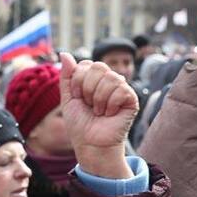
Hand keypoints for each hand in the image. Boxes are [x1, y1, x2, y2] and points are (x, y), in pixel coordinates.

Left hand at [59, 53, 136, 179]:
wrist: (90, 143)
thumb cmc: (80, 124)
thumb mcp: (68, 99)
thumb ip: (66, 76)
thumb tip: (64, 53)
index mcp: (94, 79)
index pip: (86, 64)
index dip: (78, 81)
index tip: (77, 97)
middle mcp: (109, 81)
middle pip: (98, 67)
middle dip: (88, 88)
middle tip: (89, 105)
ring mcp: (121, 89)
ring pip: (110, 78)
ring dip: (98, 98)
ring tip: (98, 112)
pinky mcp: (131, 99)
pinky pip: (121, 89)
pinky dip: (110, 104)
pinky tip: (109, 114)